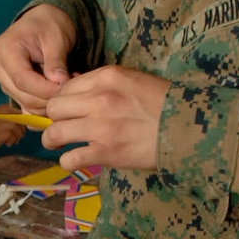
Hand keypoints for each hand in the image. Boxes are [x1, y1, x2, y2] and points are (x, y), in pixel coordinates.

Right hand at [0, 5, 74, 107]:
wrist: (42, 23)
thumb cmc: (49, 25)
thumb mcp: (56, 37)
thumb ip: (56, 60)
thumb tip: (59, 82)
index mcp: (5, 50)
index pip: (22, 80)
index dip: (45, 89)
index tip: (66, 88)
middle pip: (24, 96)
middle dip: (50, 96)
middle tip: (73, 85)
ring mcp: (3, 82)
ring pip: (27, 105)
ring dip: (51, 102)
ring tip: (67, 84)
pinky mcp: (12, 91)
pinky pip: (28, 108)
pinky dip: (46, 106)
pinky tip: (58, 92)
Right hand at [0, 109, 25, 164]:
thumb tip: (17, 124)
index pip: (8, 107)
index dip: (18, 114)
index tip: (21, 123)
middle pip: (14, 115)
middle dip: (21, 125)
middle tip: (20, 134)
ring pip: (14, 124)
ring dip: (18, 134)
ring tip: (14, 141)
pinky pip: (10, 134)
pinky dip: (13, 139)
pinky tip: (8, 144)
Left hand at [41, 64, 169, 172]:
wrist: (186, 127)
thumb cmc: (162, 102)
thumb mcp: (132, 80)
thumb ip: (104, 84)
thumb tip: (77, 93)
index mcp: (106, 77)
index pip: (65, 86)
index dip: (64, 99)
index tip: (69, 109)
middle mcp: (98, 99)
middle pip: (53, 108)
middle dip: (54, 118)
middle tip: (61, 125)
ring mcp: (99, 127)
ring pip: (54, 132)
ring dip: (53, 140)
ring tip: (59, 144)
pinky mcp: (105, 152)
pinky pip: (69, 158)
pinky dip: (68, 161)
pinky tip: (75, 159)